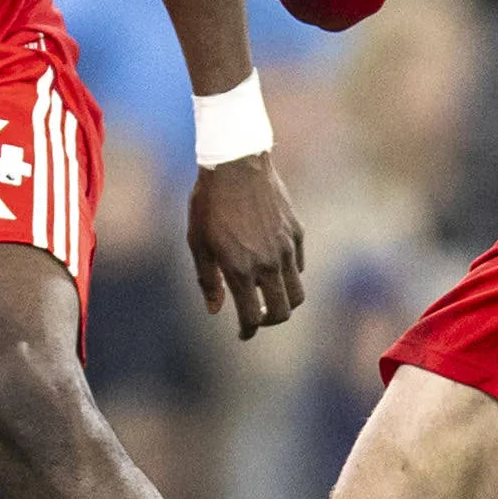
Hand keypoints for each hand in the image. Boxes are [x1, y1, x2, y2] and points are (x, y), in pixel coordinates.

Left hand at [190, 153, 305, 337]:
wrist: (235, 163)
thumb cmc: (209, 202)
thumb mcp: (198, 242)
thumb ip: (208, 280)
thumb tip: (216, 309)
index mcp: (241, 270)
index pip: (253, 317)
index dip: (248, 331)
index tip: (243, 334)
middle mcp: (269, 263)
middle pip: (283, 312)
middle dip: (270, 321)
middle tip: (257, 317)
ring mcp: (287, 248)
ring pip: (297, 292)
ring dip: (284, 301)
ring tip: (267, 296)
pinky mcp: (296, 232)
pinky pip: (299, 265)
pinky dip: (289, 274)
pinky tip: (272, 266)